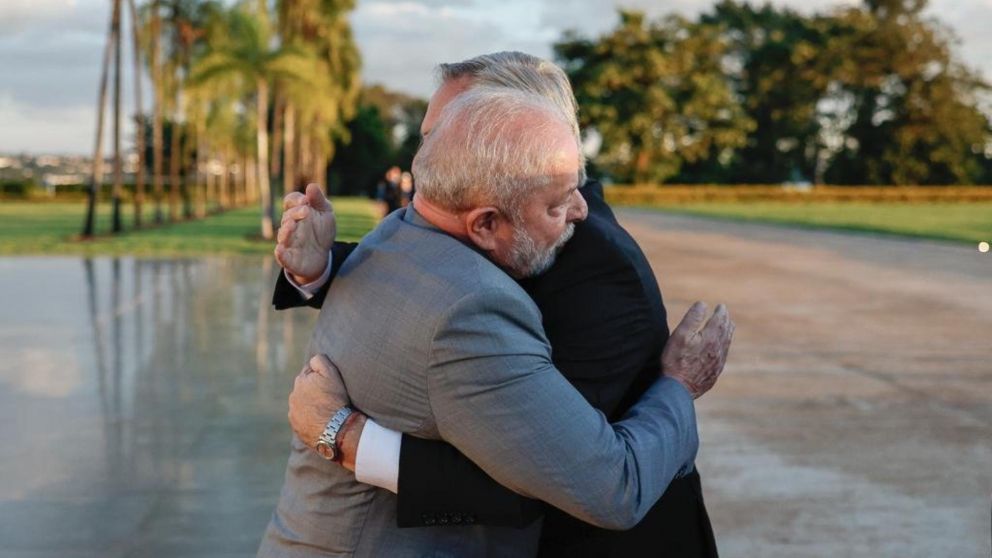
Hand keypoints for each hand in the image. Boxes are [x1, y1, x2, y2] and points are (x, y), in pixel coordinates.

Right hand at [274, 184, 336, 284]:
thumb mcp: (325, 213)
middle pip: (287, 216)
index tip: (306, 200)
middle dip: (295, 213)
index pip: (290, 201)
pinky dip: (280, 253)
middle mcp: (289, 225)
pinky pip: (282, 256)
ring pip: (282, 235)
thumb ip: (319, 200)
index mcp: (296, 212)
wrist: (324, 255)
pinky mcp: (289, 259)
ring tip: (291, 225)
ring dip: (286, 230)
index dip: (295, 199)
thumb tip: (311, 186)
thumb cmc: (322, 231)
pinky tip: (280, 249)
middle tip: (306, 211)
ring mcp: (288, 242)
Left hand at [288, 354, 365, 469]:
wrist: (335, 429)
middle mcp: (293, 395)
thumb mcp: (331, 373)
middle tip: (328, 398)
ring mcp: (293, 412)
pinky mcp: (295, 427)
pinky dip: (308, 418)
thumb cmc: (335, 400)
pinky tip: (320, 421)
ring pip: (302, 404)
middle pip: (304, 389)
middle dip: (313, 391)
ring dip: (310, 405)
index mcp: (300, 380)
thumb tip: (312, 359)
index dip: (320, 378)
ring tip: (325, 411)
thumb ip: (319, 361)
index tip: (329, 385)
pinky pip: (302, 419)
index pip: (309, 373)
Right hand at [661, 301, 734, 398]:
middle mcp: (718, 351)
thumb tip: (703, 304)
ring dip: (728, 332)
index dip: (721, 312)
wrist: (678, 389)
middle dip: (726, 320)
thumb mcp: (680, 336)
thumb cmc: (675, 361)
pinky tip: (721, 347)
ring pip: (726, 344)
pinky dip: (724, 346)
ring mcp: (717, 363)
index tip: (721, 306)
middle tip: (725, 313)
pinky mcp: (714, 373)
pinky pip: (723, 356)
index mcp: (710, 339)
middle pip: (726, 332)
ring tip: (728, 326)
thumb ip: (692, 319)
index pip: (719, 321)